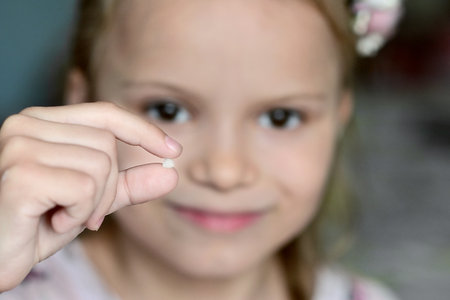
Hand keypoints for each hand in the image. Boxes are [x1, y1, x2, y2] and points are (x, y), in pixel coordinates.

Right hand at [0, 102, 181, 290]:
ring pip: (100, 166)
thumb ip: (127, 185)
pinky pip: (85, 188)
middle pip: (107, 145)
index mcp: (41, 123)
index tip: (173, 149)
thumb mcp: (90, 201)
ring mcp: (20, 145)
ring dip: (92, 205)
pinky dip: (78, 214)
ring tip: (60, 215)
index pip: (105, 114)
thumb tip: (171, 172)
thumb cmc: (36, 224)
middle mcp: (26, 124)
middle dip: (108, 187)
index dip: (142, 130)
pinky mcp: (21, 174)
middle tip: (80, 212)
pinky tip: (50, 221)